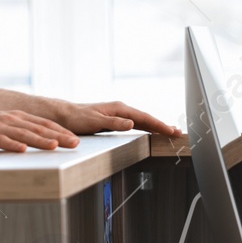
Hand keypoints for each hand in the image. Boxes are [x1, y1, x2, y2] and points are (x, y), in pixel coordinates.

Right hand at [0, 108, 78, 151]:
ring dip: (39, 140)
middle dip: (58, 136)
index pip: (43, 124)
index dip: (60, 131)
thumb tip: (38, 141)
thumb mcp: (3, 127)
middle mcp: (10, 119)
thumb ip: (19, 131)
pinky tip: (22, 150)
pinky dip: (12, 145)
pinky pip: (1, 140)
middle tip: (74, 143)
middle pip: (38, 128)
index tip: (75, 139)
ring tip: (54, 146)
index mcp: (16, 117)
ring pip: (23, 134)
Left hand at [58, 100, 181, 136]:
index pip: (145, 118)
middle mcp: (121, 110)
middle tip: (178, 133)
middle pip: (147, 119)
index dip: (160, 125)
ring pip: (142, 121)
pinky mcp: (115, 120)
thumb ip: (114, 123)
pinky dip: (146, 127)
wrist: (63, 115)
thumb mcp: (94, 121)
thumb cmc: (76, 118)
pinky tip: (150, 131)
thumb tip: (132, 123)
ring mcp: (118, 115)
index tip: (172, 131)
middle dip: (163, 125)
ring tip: (169, 131)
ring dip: (156, 126)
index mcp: (119, 109)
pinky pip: (135, 124)